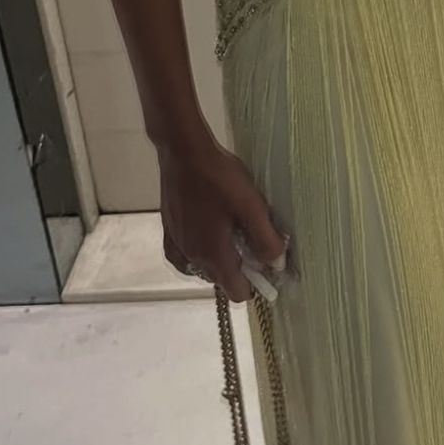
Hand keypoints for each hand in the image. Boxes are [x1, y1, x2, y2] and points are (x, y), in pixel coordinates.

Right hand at [159, 142, 289, 303]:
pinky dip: (197, 252)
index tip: (264, 262)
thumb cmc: (219, 177)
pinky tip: (205, 234)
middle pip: (220, 280)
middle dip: (238, 268)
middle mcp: (191, 257)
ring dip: (218, 258)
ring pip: (201, 268)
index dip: (255, 283)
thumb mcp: (252, 206)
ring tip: (230, 231)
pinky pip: (183, 256)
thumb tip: (277, 265)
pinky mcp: (167, 230)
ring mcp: (176, 244)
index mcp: (213, 255)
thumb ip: (266, 239)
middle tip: (250, 238)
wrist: (183, 151)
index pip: (237, 293)